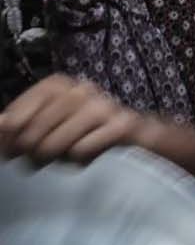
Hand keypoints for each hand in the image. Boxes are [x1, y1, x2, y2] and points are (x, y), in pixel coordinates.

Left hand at [0, 74, 154, 163]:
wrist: (133, 130)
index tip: (9, 152)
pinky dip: (79, 159)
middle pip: (35, 130)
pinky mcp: (121, 125)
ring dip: (54, 157)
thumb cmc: (81, 128)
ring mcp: (102, 105)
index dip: (10, 135)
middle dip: (30, 151)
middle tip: (34, 161)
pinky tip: (86, 155)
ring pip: (56, 143)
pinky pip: (82, 150)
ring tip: (58, 159)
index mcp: (58, 84)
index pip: (20, 112)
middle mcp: (80, 89)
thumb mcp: (47, 122)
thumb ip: (19, 123)